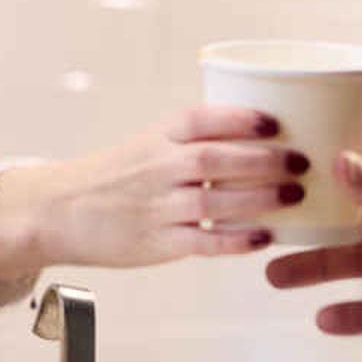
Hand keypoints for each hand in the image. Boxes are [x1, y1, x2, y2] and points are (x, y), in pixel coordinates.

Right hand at [0, 107, 303, 301]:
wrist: (60, 211)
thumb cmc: (118, 176)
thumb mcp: (150, 144)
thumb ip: (197, 140)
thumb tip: (265, 134)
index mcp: (158, 136)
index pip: (201, 119)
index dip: (240, 118)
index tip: (275, 120)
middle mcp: (158, 167)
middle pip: (215, 159)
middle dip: (264, 160)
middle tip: (301, 162)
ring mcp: (157, 206)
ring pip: (214, 198)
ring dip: (260, 197)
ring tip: (295, 195)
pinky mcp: (157, 242)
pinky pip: (203, 240)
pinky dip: (236, 240)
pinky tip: (265, 237)